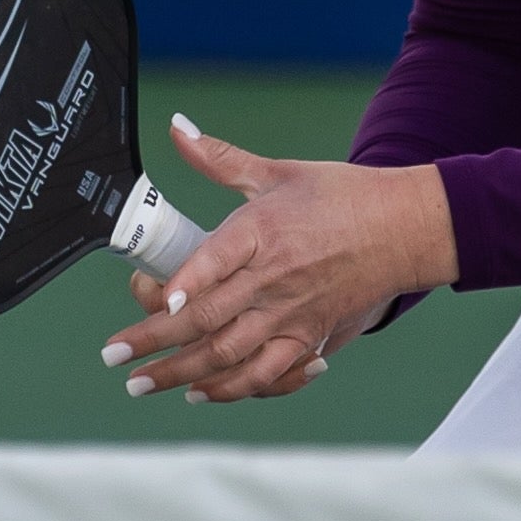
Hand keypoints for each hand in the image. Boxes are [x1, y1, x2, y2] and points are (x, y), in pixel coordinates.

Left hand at [99, 116, 457, 403]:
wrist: (406, 229)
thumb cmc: (341, 197)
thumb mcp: (278, 172)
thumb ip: (219, 158)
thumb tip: (176, 127)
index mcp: (263, 232)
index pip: (216, 263)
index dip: (184, 286)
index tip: (155, 301)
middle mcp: (275, 280)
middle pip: (207, 321)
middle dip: (154, 344)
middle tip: (114, 357)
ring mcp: (293, 315)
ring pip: (231, 357)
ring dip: (182, 375)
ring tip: (142, 384)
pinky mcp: (312, 339)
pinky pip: (270, 376)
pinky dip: (235, 389)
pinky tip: (203, 393)